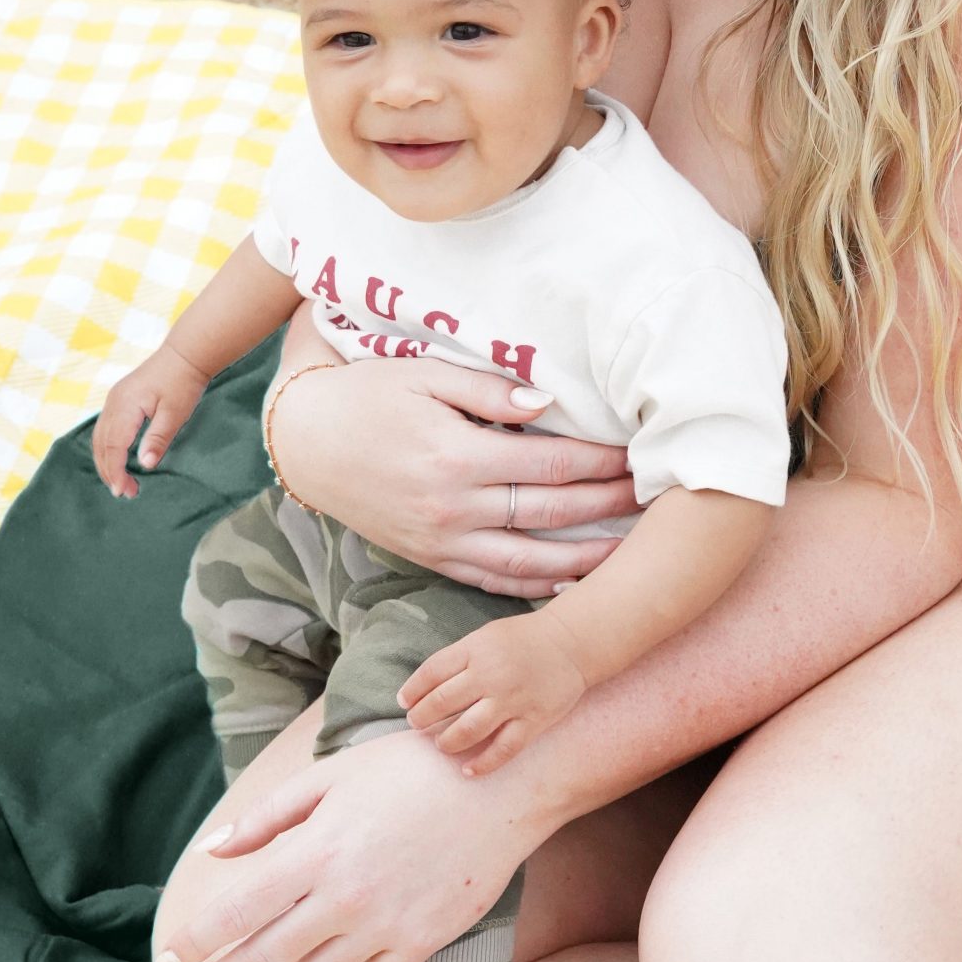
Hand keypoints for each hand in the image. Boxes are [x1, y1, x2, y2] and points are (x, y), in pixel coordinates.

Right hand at [92, 343, 208, 495]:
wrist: (185, 355)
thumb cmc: (183, 382)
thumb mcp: (175, 413)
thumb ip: (158, 438)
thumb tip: (146, 465)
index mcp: (125, 406)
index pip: (113, 447)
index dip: (116, 472)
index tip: (123, 491)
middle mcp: (113, 403)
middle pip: (101, 445)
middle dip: (110, 472)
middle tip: (127, 493)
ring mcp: (114, 400)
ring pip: (100, 438)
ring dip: (108, 462)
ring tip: (123, 483)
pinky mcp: (119, 400)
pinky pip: (106, 429)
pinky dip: (109, 449)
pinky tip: (119, 461)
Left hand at [158, 727, 551, 961]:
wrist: (500, 783)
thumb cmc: (412, 766)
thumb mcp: (332, 775)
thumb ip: (268, 817)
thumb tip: (212, 851)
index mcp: (316, 851)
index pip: (234, 914)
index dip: (196, 941)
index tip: (174, 955)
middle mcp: (344, 897)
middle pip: (261, 960)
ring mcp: (384, 926)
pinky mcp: (419, 943)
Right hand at [268, 356, 638, 596]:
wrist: (307, 442)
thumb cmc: (370, 394)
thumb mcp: (425, 375)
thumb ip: (489, 390)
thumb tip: (548, 402)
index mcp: (458, 455)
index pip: (552, 463)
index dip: (602, 461)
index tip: (639, 454)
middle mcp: (454, 506)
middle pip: (552, 513)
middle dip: (609, 506)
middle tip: (655, 498)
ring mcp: (442, 540)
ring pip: (530, 562)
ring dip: (586, 559)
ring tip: (632, 552)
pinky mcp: (431, 558)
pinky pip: (493, 581)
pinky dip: (537, 587)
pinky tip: (574, 583)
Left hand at [399, 616, 587, 773]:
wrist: (572, 642)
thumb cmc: (523, 639)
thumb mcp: (486, 636)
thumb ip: (459, 659)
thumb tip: (426, 688)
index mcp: (476, 649)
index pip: (432, 673)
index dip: (412, 690)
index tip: (404, 702)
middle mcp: (491, 674)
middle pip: (443, 702)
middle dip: (422, 718)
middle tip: (417, 724)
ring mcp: (512, 699)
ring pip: (468, 730)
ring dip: (446, 741)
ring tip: (440, 744)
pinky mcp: (533, 720)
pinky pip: (503, 749)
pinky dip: (483, 764)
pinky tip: (467, 770)